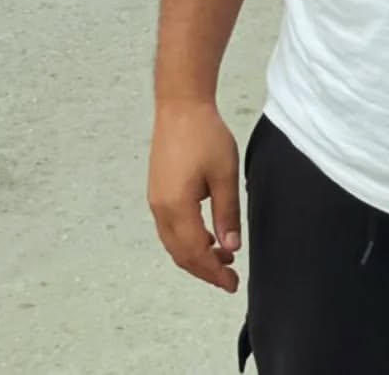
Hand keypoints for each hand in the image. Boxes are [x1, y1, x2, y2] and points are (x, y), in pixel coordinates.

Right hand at [149, 102, 242, 290]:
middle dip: (204, 269)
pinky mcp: (157, 190)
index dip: (213, 272)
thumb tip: (231, 247)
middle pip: (180, 253)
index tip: (232, 283)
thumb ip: (227, 213)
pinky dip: (187, 239)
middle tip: (229, 277)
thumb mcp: (224, 174)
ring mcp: (155, 199)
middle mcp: (160, 208)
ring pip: (173, 242)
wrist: (180, 105)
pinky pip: (170, 227)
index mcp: (177, 207)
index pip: (195, 253)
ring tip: (223, 256)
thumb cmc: (204, 135)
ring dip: (196, 254)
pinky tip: (206, 235)